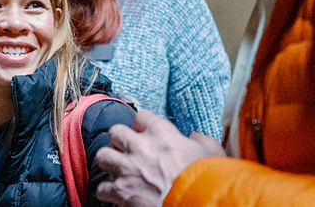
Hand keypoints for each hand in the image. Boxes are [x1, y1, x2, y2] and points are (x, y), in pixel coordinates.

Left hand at [94, 110, 226, 206]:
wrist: (197, 203)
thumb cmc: (206, 177)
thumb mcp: (211, 151)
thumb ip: (200, 140)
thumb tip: (195, 138)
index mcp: (161, 133)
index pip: (142, 116)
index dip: (143, 125)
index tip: (146, 132)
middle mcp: (140, 146)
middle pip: (115, 132)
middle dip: (120, 141)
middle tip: (128, 150)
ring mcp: (127, 168)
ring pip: (102, 156)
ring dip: (110, 163)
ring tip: (118, 170)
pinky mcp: (121, 191)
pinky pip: (102, 188)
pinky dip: (108, 192)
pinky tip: (117, 195)